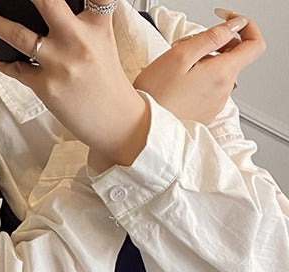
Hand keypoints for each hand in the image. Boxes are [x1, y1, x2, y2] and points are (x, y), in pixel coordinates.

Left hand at [0, 0, 148, 167]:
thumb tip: (54, 6)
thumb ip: (84, 17)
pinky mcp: (46, 86)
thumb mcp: (103, 39)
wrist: (113, 119)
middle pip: (47, 2)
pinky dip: (1, 61)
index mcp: (97, 24)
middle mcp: (78, 40)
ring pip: (18, 35)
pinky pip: (15, 69)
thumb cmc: (104, 79)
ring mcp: (60, 63)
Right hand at [133, 10, 265, 125]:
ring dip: (207, 64)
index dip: (246, 27)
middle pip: (235, 58)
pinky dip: (200, 81)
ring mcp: (215, 105)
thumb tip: (234, 26)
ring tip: (179, 70)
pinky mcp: (204, 115)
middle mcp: (224, 92)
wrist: (138, 127)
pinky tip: (179, 85)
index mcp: (222, 73)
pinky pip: (211, 90)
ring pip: (221, 74)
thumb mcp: (180, 54)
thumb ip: (212, 36)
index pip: (255, 44)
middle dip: (217, 46)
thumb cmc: (154, 94)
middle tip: (189, 48)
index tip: (229, 22)